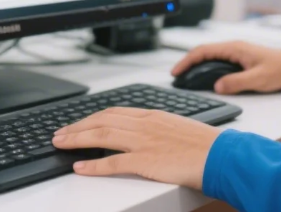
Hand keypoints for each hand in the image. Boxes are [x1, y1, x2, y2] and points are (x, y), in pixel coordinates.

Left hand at [52, 108, 221, 188]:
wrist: (221, 155)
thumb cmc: (205, 145)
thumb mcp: (177, 128)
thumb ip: (157, 128)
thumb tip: (142, 134)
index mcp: (152, 115)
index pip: (113, 112)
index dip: (91, 118)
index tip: (77, 123)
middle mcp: (145, 124)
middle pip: (102, 121)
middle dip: (77, 127)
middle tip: (59, 134)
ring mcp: (144, 142)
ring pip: (102, 136)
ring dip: (77, 139)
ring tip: (60, 144)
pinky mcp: (146, 161)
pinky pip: (113, 162)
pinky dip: (93, 165)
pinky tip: (79, 167)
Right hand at [171, 41, 280, 94]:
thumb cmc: (280, 69)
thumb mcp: (258, 79)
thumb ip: (237, 82)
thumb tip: (217, 86)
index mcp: (235, 48)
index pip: (204, 51)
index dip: (187, 61)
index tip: (176, 72)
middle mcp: (233, 48)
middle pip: (203, 53)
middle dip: (187, 63)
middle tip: (176, 77)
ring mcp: (236, 53)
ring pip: (209, 57)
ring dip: (196, 65)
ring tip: (185, 78)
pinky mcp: (239, 60)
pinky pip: (217, 61)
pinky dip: (206, 68)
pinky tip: (203, 77)